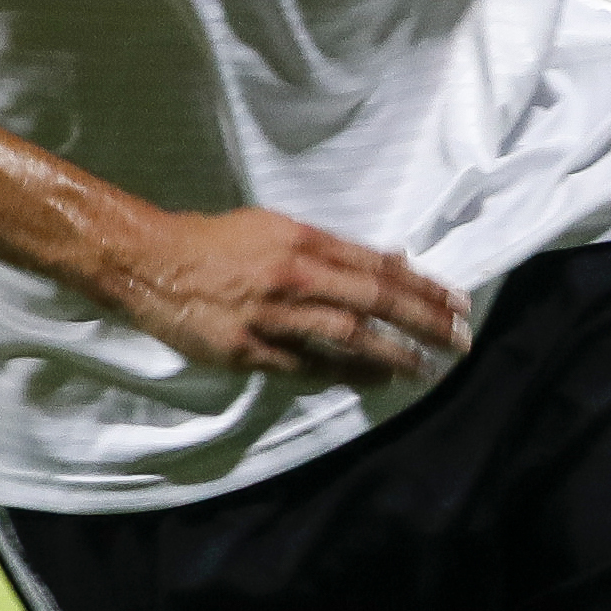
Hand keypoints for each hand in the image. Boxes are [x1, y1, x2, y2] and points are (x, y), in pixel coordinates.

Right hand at [100, 205, 471, 387]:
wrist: (150, 262)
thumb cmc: (215, 242)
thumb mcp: (275, 228)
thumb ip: (330, 249)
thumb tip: (387, 261)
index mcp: (302, 240)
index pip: (378, 264)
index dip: (423, 285)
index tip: (458, 303)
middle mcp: (294, 275)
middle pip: (374, 299)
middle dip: (424, 321)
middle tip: (460, 340)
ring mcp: (272, 314)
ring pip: (347, 336)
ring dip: (393, 354)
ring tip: (425, 369)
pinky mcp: (248, 349)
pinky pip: (306, 366)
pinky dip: (344, 374)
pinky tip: (373, 381)